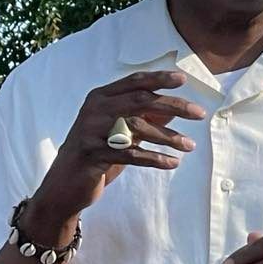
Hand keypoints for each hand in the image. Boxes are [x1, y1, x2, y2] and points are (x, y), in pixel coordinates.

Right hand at [30, 70, 204, 227]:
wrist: (63, 184)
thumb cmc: (96, 154)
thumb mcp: (118, 131)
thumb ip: (140, 117)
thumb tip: (174, 107)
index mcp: (99, 98)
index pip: (133, 82)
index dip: (159, 79)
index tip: (183, 80)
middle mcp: (94, 110)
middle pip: (140, 100)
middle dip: (173, 105)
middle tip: (199, 113)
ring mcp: (91, 131)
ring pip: (137, 127)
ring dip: (168, 136)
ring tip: (189, 145)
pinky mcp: (93, 155)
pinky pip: (130, 155)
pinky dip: (154, 158)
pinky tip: (172, 163)